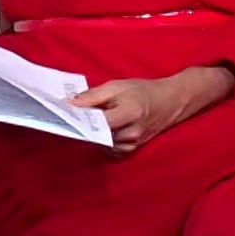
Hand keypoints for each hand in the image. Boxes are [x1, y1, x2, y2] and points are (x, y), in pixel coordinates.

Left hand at [70, 65, 231, 153]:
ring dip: (92, 134)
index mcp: (130, 113)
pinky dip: (102, 140)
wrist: (170, 102)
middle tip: (71, 117)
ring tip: (88, 121)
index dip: (80, 119)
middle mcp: (132, 132)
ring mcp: (133, 143)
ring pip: (101, 144)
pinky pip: (109, 149)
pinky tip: (101, 130)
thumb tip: (69, 104)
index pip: (98, 122)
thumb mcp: (118, 86)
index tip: (64, 114)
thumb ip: (93, 96)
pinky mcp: (131, 149)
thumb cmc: (144, 91)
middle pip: (97, 135)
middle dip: (83, 127)